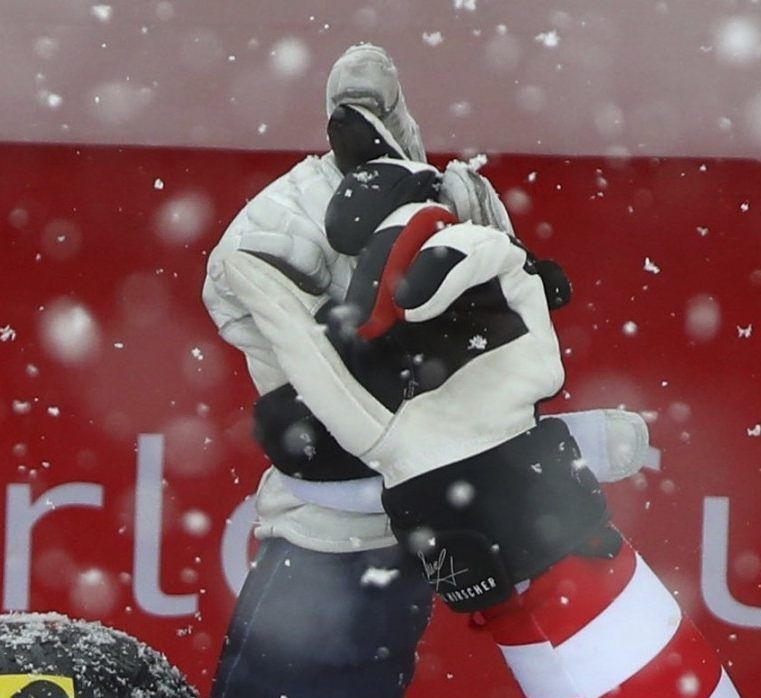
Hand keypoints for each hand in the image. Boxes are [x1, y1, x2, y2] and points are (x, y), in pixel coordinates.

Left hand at [204, 47, 509, 559]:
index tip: (338, 155)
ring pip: (455, 216)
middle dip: (389, 188)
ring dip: (417, 240)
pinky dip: (454, 263)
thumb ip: (285, 325)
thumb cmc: (387, 436)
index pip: (379, 211)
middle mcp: (437, 277)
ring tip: (394, 295)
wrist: (447, 479)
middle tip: (356, 223)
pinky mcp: (520, 302)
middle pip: (419, 197)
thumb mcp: (320, 380)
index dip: (367, 168)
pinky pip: (493, 249)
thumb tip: (240, 266)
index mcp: (392, 284)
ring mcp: (480, 287)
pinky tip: (421, 301)